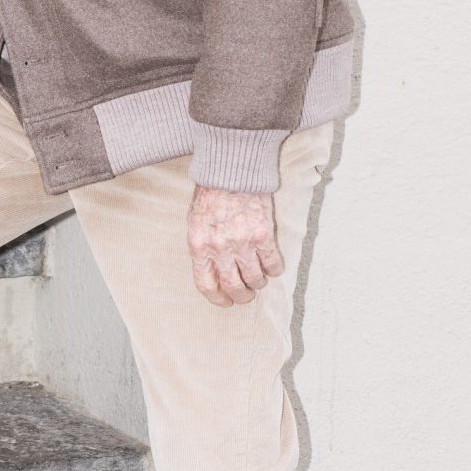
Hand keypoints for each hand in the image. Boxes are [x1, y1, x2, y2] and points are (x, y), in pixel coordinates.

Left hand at [187, 186, 282, 305]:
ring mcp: (242, 243)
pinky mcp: (263, 235)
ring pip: (255, 279)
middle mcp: (219, 248)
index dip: (217, 299)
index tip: (225, 301)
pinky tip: (273, 265)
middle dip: (241, 296)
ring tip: (259, 277)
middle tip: (246, 294)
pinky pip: (272, 264)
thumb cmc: (211, 194)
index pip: (206, 285)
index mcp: (198, 246)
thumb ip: (202, 247)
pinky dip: (274, 269)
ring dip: (259, 282)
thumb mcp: (195, 222)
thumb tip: (211, 271)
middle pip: (233, 287)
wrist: (231, 169)